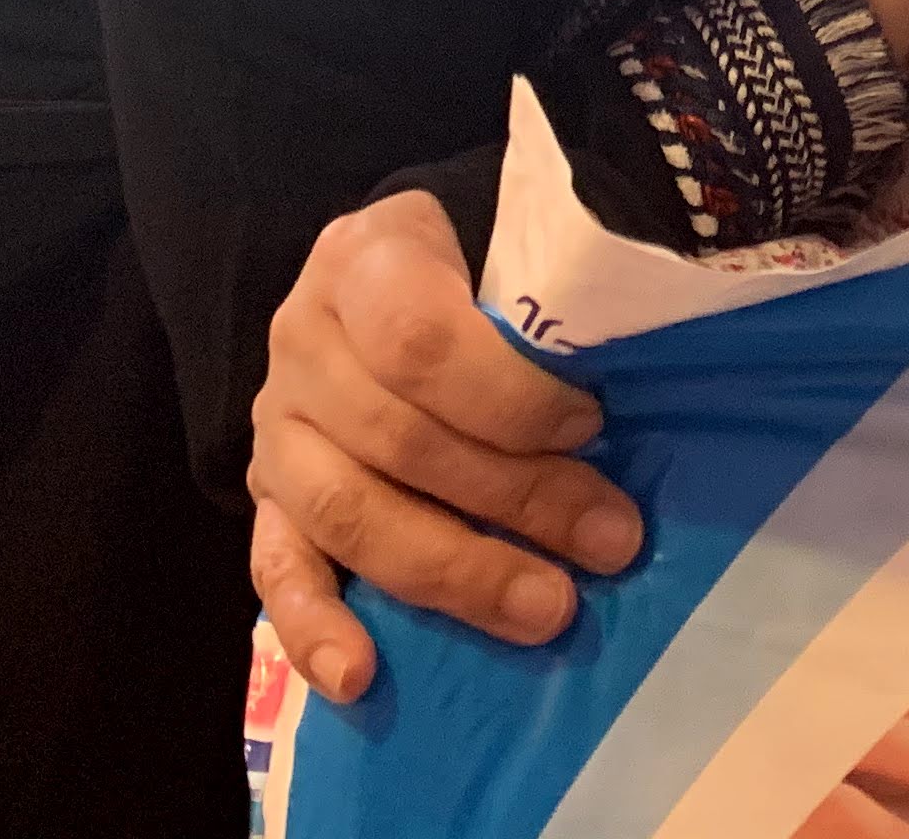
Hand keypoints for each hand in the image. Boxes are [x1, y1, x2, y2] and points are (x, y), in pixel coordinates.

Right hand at [244, 189, 640, 704]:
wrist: (388, 264)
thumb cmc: (478, 253)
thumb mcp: (511, 233)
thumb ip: (555, 286)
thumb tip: (644, 358)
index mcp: (367, 258)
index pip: (420, 338)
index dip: (509, 394)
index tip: (591, 425)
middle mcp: (303, 338)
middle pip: (400, 438)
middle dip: (517, 499)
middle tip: (611, 541)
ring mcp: (276, 423)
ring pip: (349, 511)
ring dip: (453, 571)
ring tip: (545, 609)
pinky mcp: (264, 495)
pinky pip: (276, 567)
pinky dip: (315, 627)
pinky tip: (359, 675)